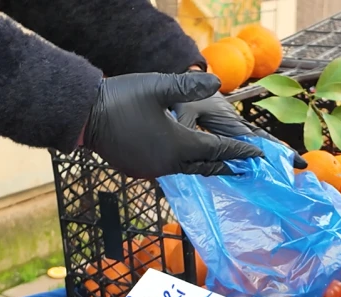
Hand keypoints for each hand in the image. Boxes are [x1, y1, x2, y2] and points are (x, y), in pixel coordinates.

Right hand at [83, 72, 262, 178]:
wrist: (84, 116)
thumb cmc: (121, 98)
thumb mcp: (158, 86)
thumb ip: (189, 86)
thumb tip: (217, 82)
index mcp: (177, 145)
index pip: (216, 150)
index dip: (238, 151)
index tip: (257, 153)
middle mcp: (167, 163)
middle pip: (204, 166)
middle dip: (225, 164)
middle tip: (243, 165)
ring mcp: (151, 169)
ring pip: (185, 170)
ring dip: (203, 165)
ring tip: (217, 163)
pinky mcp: (137, 169)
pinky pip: (168, 170)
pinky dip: (181, 165)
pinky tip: (182, 159)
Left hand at [173, 93, 307, 168]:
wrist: (188, 83)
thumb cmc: (186, 96)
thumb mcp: (183, 110)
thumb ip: (186, 125)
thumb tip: (189, 140)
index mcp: (230, 120)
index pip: (254, 138)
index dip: (269, 149)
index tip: (283, 160)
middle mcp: (237, 125)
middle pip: (264, 140)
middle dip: (283, 152)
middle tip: (301, 166)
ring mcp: (236, 127)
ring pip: (260, 141)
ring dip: (276, 153)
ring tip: (294, 167)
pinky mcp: (231, 129)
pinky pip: (249, 142)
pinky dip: (262, 150)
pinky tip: (267, 163)